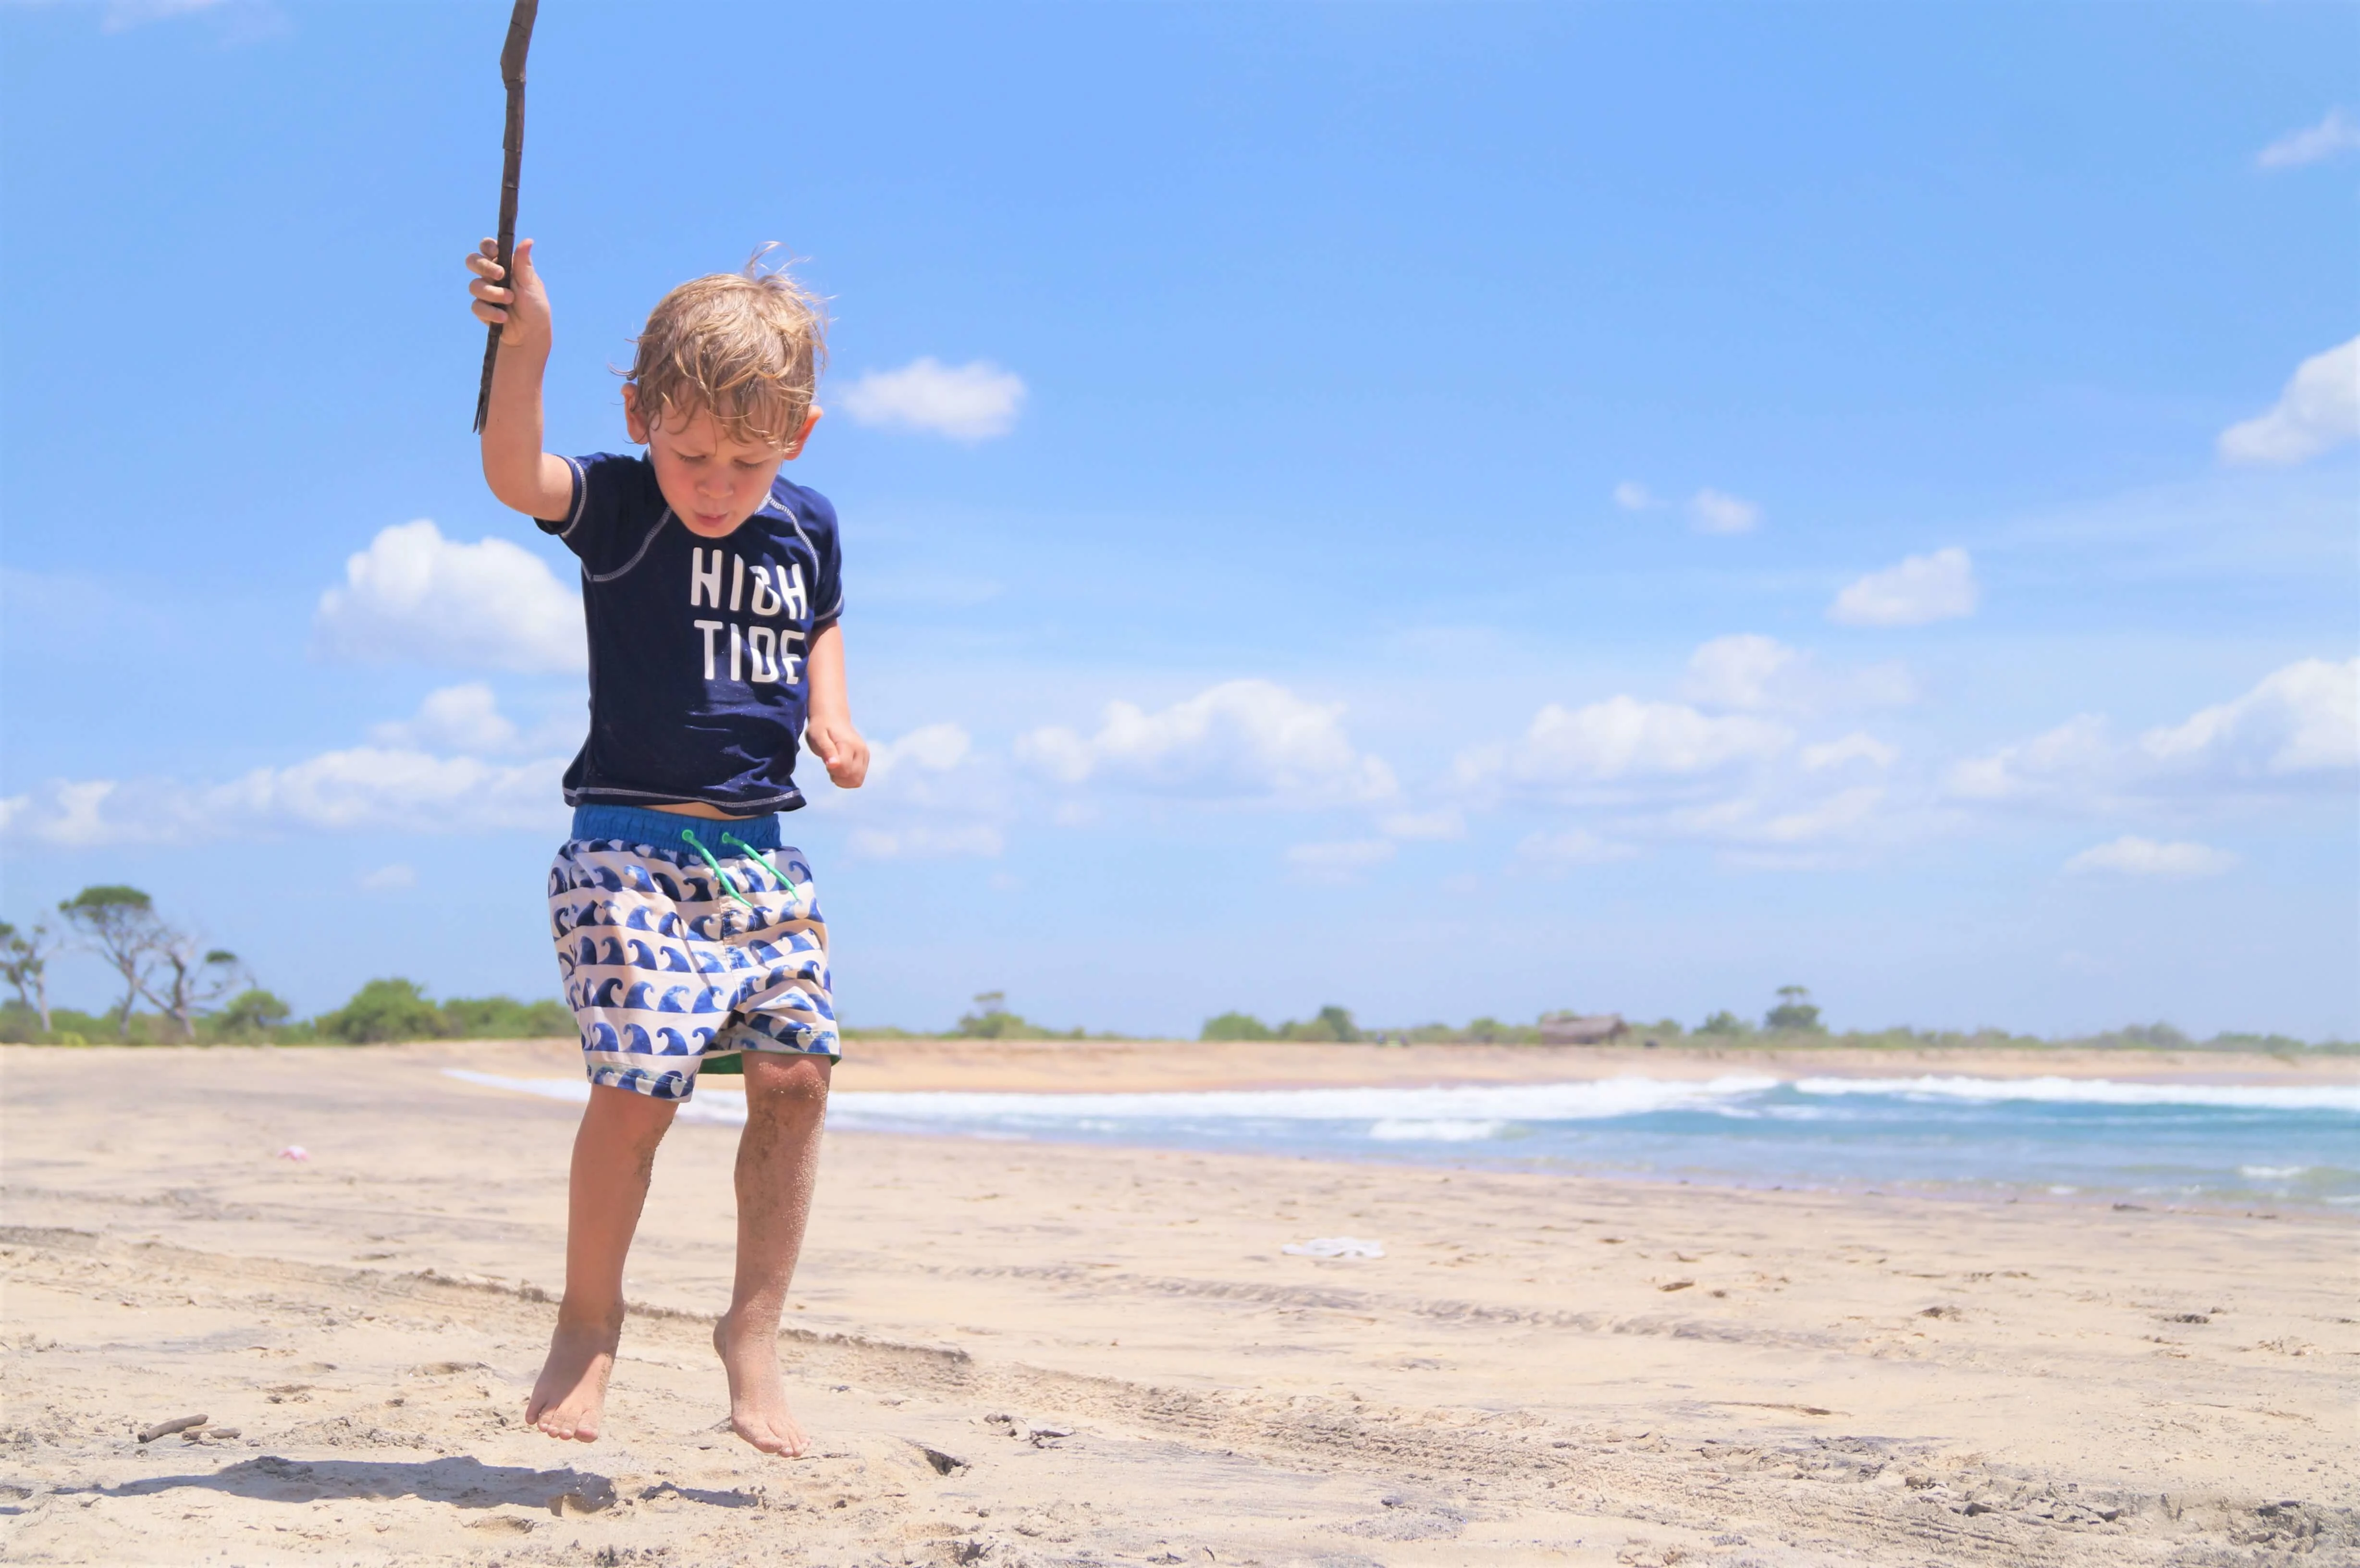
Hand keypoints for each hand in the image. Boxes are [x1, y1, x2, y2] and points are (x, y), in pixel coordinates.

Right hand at [465, 236, 550, 352]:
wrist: (532, 334)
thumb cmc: (535, 307)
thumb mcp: (531, 285)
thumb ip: (523, 264)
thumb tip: (528, 241)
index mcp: (504, 265)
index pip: (487, 248)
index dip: (487, 246)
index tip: (495, 251)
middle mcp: (491, 277)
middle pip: (473, 261)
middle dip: (483, 266)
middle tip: (500, 274)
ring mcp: (485, 292)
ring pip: (475, 285)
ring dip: (493, 293)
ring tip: (510, 300)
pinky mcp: (482, 309)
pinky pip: (477, 306)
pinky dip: (491, 312)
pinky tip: (504, 317)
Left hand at [805, 716, 868, 789]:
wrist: (833, 718)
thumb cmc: (821, 728)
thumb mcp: (817, 737)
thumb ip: (826, 750)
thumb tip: (833, 765)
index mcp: (849, 744)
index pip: (844, 769)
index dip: (832, 771)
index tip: (826, 761)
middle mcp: (861, 750)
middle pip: (853, 777)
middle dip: (838, 777)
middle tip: (829, 765)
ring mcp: (865, 755)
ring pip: (857, 780)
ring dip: (843, 780)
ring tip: (834, 767)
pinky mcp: (866, 759)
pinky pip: (859, 779)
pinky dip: (847, 779)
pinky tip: (840, 769)